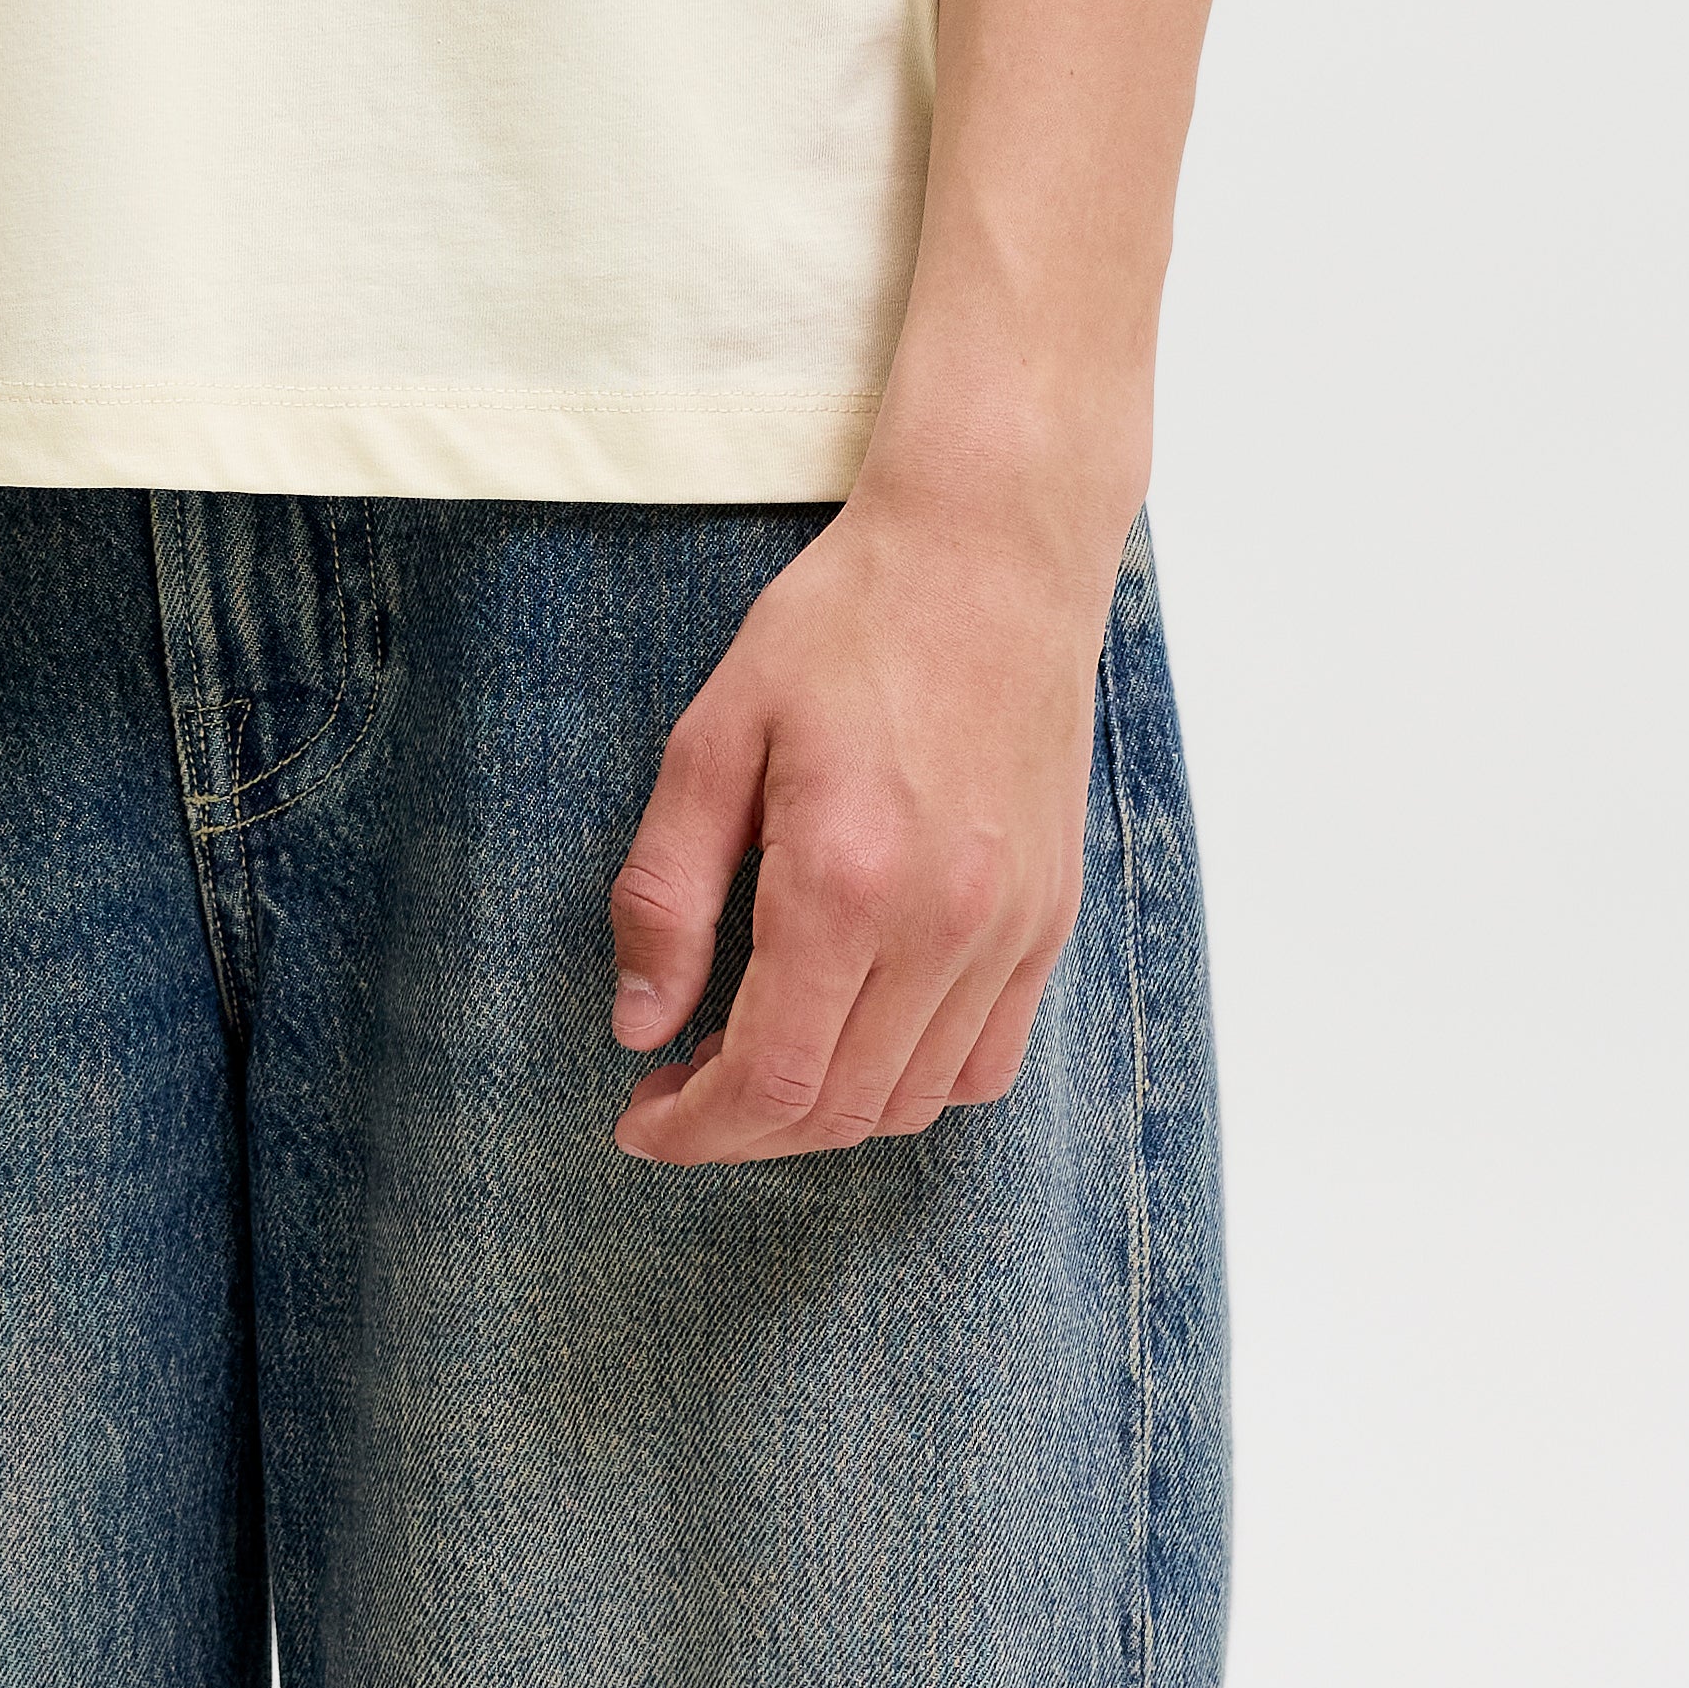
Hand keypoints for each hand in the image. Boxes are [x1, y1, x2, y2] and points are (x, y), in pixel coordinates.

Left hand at [605, 475, 1117, 1163]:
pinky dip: (915, 1084)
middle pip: (840, 1109)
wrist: (990, 556)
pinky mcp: (1049, 916)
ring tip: (757, 1067)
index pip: (771, 1080)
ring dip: (825, 1117)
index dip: (694, 1126)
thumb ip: (667, 891)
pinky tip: (857, 1039)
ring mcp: (1010, 928)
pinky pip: (988, 1060)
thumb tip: (639, 1023)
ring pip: (916, 1101)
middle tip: (677, 1093)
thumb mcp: (714, 735)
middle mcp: (942, 924)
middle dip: (743, 1131)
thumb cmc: (844, 626)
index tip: (639, 1118)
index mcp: (845, 879)